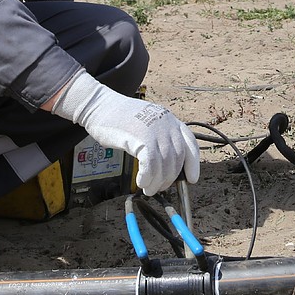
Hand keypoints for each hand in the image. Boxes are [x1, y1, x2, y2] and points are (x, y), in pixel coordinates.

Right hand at [52, 72, 199, 194]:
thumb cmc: (120, 118)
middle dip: (170, 177)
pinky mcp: (141, 138)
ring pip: (165, 165)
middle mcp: (166, 124)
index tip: (192, 178)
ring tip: (149, 188)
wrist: (101, 106)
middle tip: (160, 187)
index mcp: (170, 120)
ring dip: (158, 182)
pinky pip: (151, 165)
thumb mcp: (148, 122)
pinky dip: (147, 177)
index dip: (193, 164)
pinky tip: (141, 182)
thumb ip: (160, 137)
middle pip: (178, 158)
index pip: (190, 143)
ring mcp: (155, 130)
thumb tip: (167, 165)